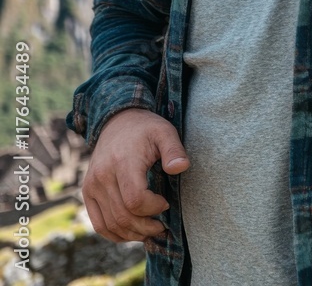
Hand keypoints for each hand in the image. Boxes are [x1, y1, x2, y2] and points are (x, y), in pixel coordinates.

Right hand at [82, 107, 189, 242]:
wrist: (117, 121)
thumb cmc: (145, 129)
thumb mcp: (165, 132)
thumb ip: (174, 150)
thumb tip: (181, 167)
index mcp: (123, 162)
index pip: (135, 200)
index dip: (153, 208)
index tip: (165, 202)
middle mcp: (103, 175)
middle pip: (123, 216)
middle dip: (146, 227)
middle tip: (161, 225)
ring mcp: (92, 185)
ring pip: (111, 224)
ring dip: (132, 234)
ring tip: (150, 229)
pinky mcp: (88, 191)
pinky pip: (99, 224)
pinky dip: (115, 234)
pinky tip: (132, 231)